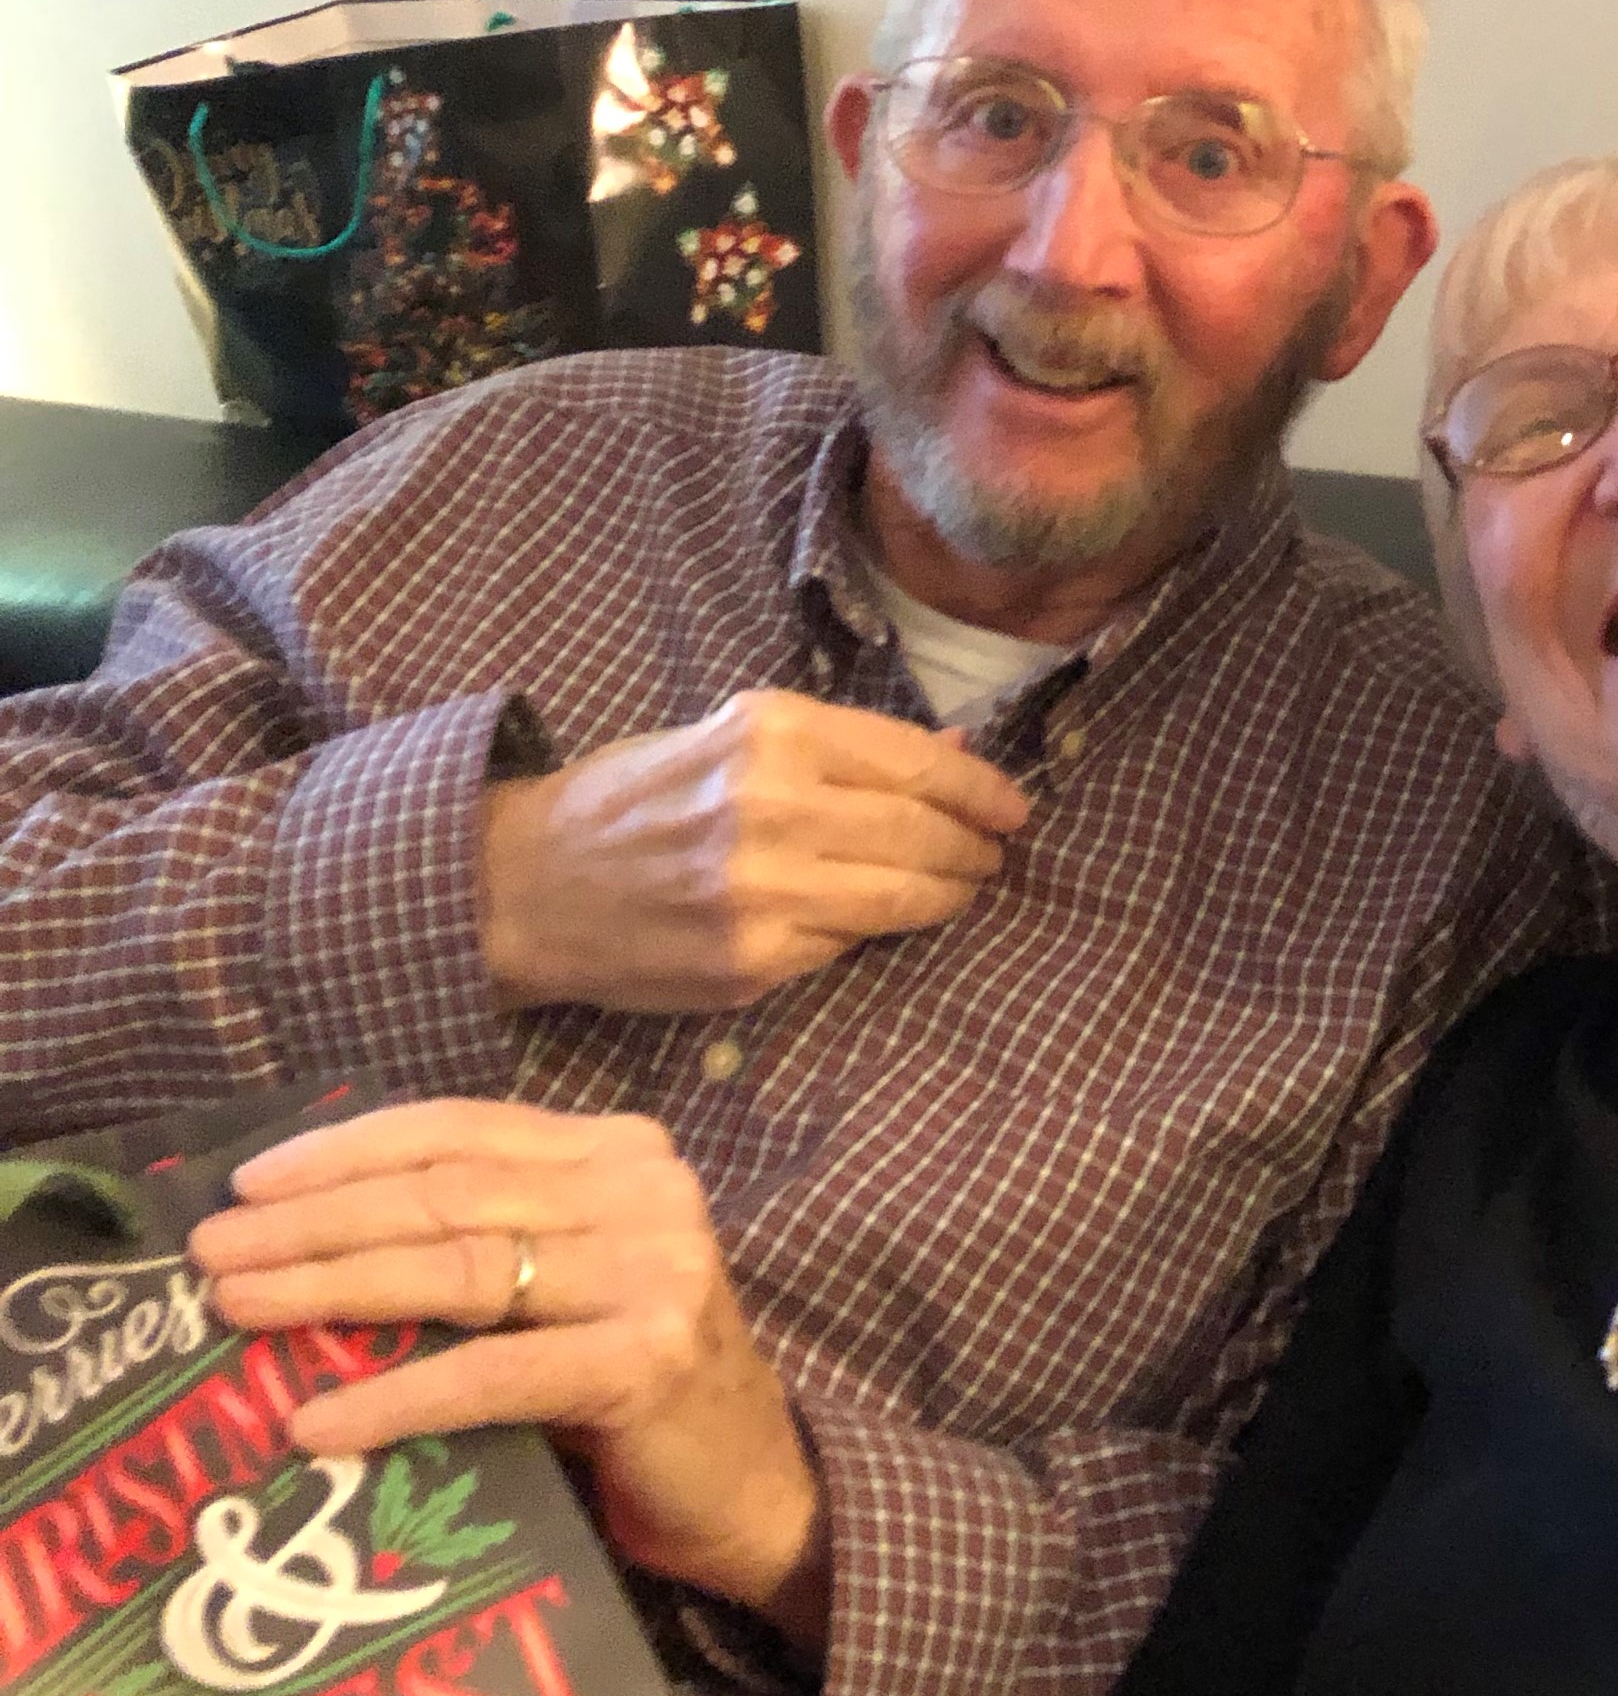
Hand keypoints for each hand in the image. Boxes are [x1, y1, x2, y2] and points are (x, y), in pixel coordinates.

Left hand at [191, 1098, 831, 1656]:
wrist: (756, 1488)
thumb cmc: (635, 1388)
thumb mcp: (563, 1286)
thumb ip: (479, 1245)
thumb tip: (303, 1238)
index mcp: (621, 1152)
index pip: (460, 1129)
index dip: (346, 1149)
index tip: (247, 1182)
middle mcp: (645, 1191)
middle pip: (445, 1194)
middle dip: (315, 1220)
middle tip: (211, 1251)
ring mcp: (654, 1272)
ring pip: (458, 1268)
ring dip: (331, 1287)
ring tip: (236, 1308)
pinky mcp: (646, 1361)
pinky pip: (489, 1373)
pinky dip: (393, 1396)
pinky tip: (316, 1420)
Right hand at [480, 689, 1027, 1012]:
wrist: (526, 885)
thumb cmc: (634, 798)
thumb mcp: (728, 737)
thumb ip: (842, 748)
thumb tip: (957, 749)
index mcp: (770, 732)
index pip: (916, 763)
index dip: (980, 789)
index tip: (1013, 809)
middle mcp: (772, 806)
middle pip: (921, 833)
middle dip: (972, 848)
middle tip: (992, 856)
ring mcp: (763, 893)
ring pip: (899, 900)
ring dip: (944, 897)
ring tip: (959, 889)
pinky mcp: (751, 963)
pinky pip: (844, 948)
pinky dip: (869, 934)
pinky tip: (872, 922)